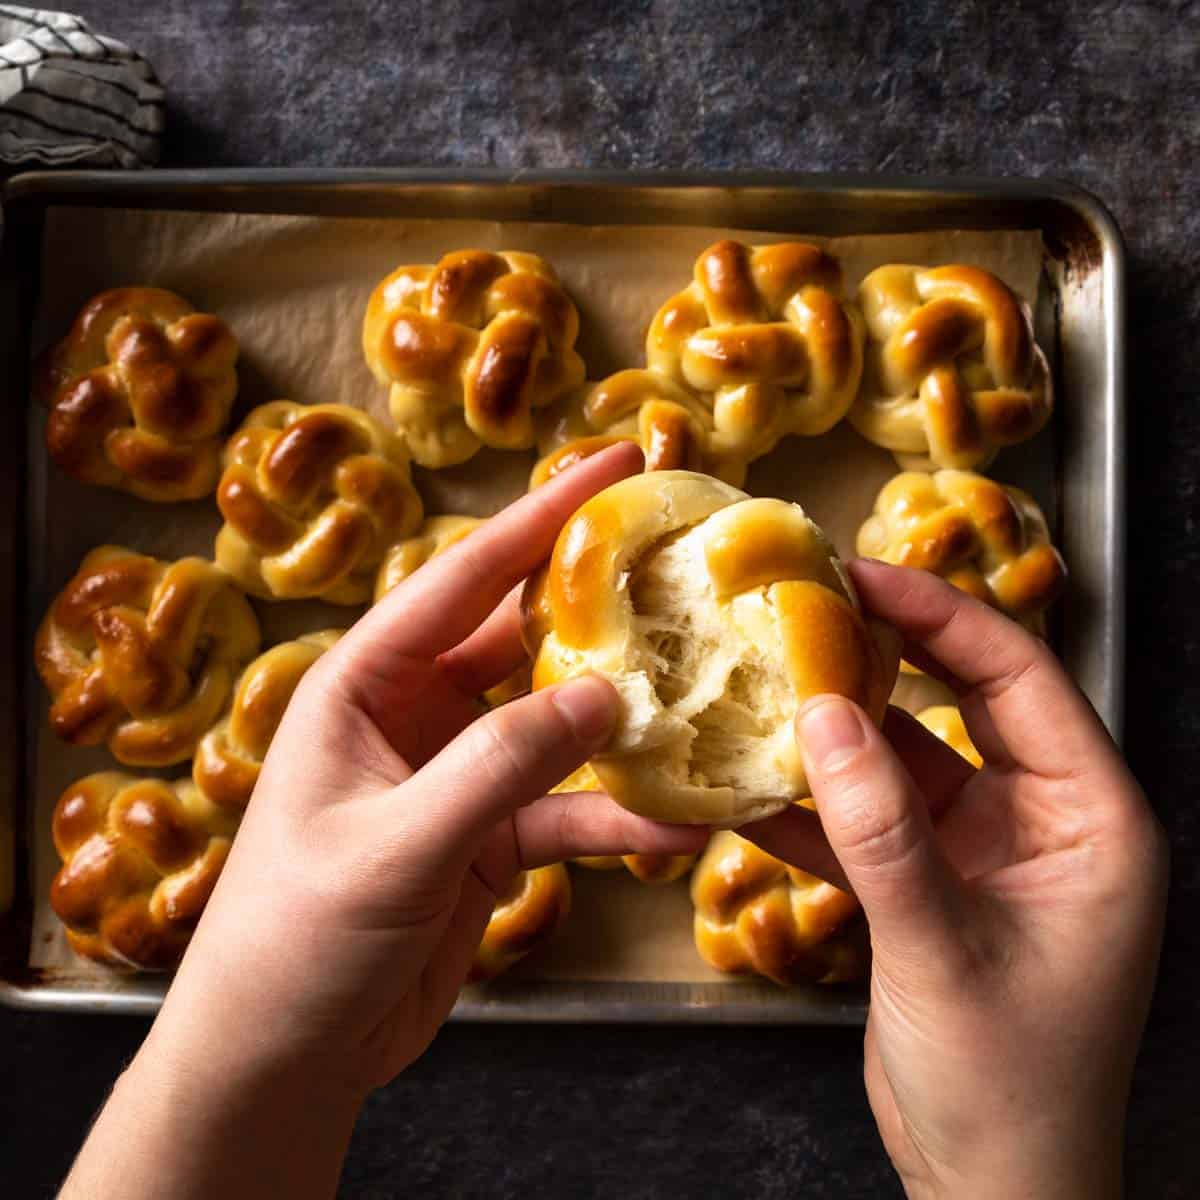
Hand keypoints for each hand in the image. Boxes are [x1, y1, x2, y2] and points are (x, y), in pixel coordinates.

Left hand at [63, 442, 705, 1199]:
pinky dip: (618, 814)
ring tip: (708, 692)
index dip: (541, 518)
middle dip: (598, 603)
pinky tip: (681, 825)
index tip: (612, 463)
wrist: (282, 1053)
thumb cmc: (299, 937)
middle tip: (684, 560)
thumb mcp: (395, 845)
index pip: (463, 578)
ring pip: (556, 724)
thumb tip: (604, 695)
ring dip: (623, 719)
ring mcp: (456, 773)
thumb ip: (497, 768)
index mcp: (365, 682)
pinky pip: (565, 807)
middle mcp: (414, 711)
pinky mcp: (486, 836)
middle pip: (521, 636)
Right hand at [745, 561, 1167, 1199]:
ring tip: (763, 682)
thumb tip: (822, 715)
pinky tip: (750, 783)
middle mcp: (1041, 817)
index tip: (862, 575)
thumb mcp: (942, 949)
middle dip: (885, 653)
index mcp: (1091, 817)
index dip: (941, 617)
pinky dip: (815, 802)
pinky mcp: (927, 882)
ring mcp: (980, 849)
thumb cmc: (1009, 1087)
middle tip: (807, 605)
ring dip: (837, 730)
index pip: (1020, 678)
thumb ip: (880, 831)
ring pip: (903, 757)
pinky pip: (867, 818)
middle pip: (960, 700)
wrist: (989, 1191)